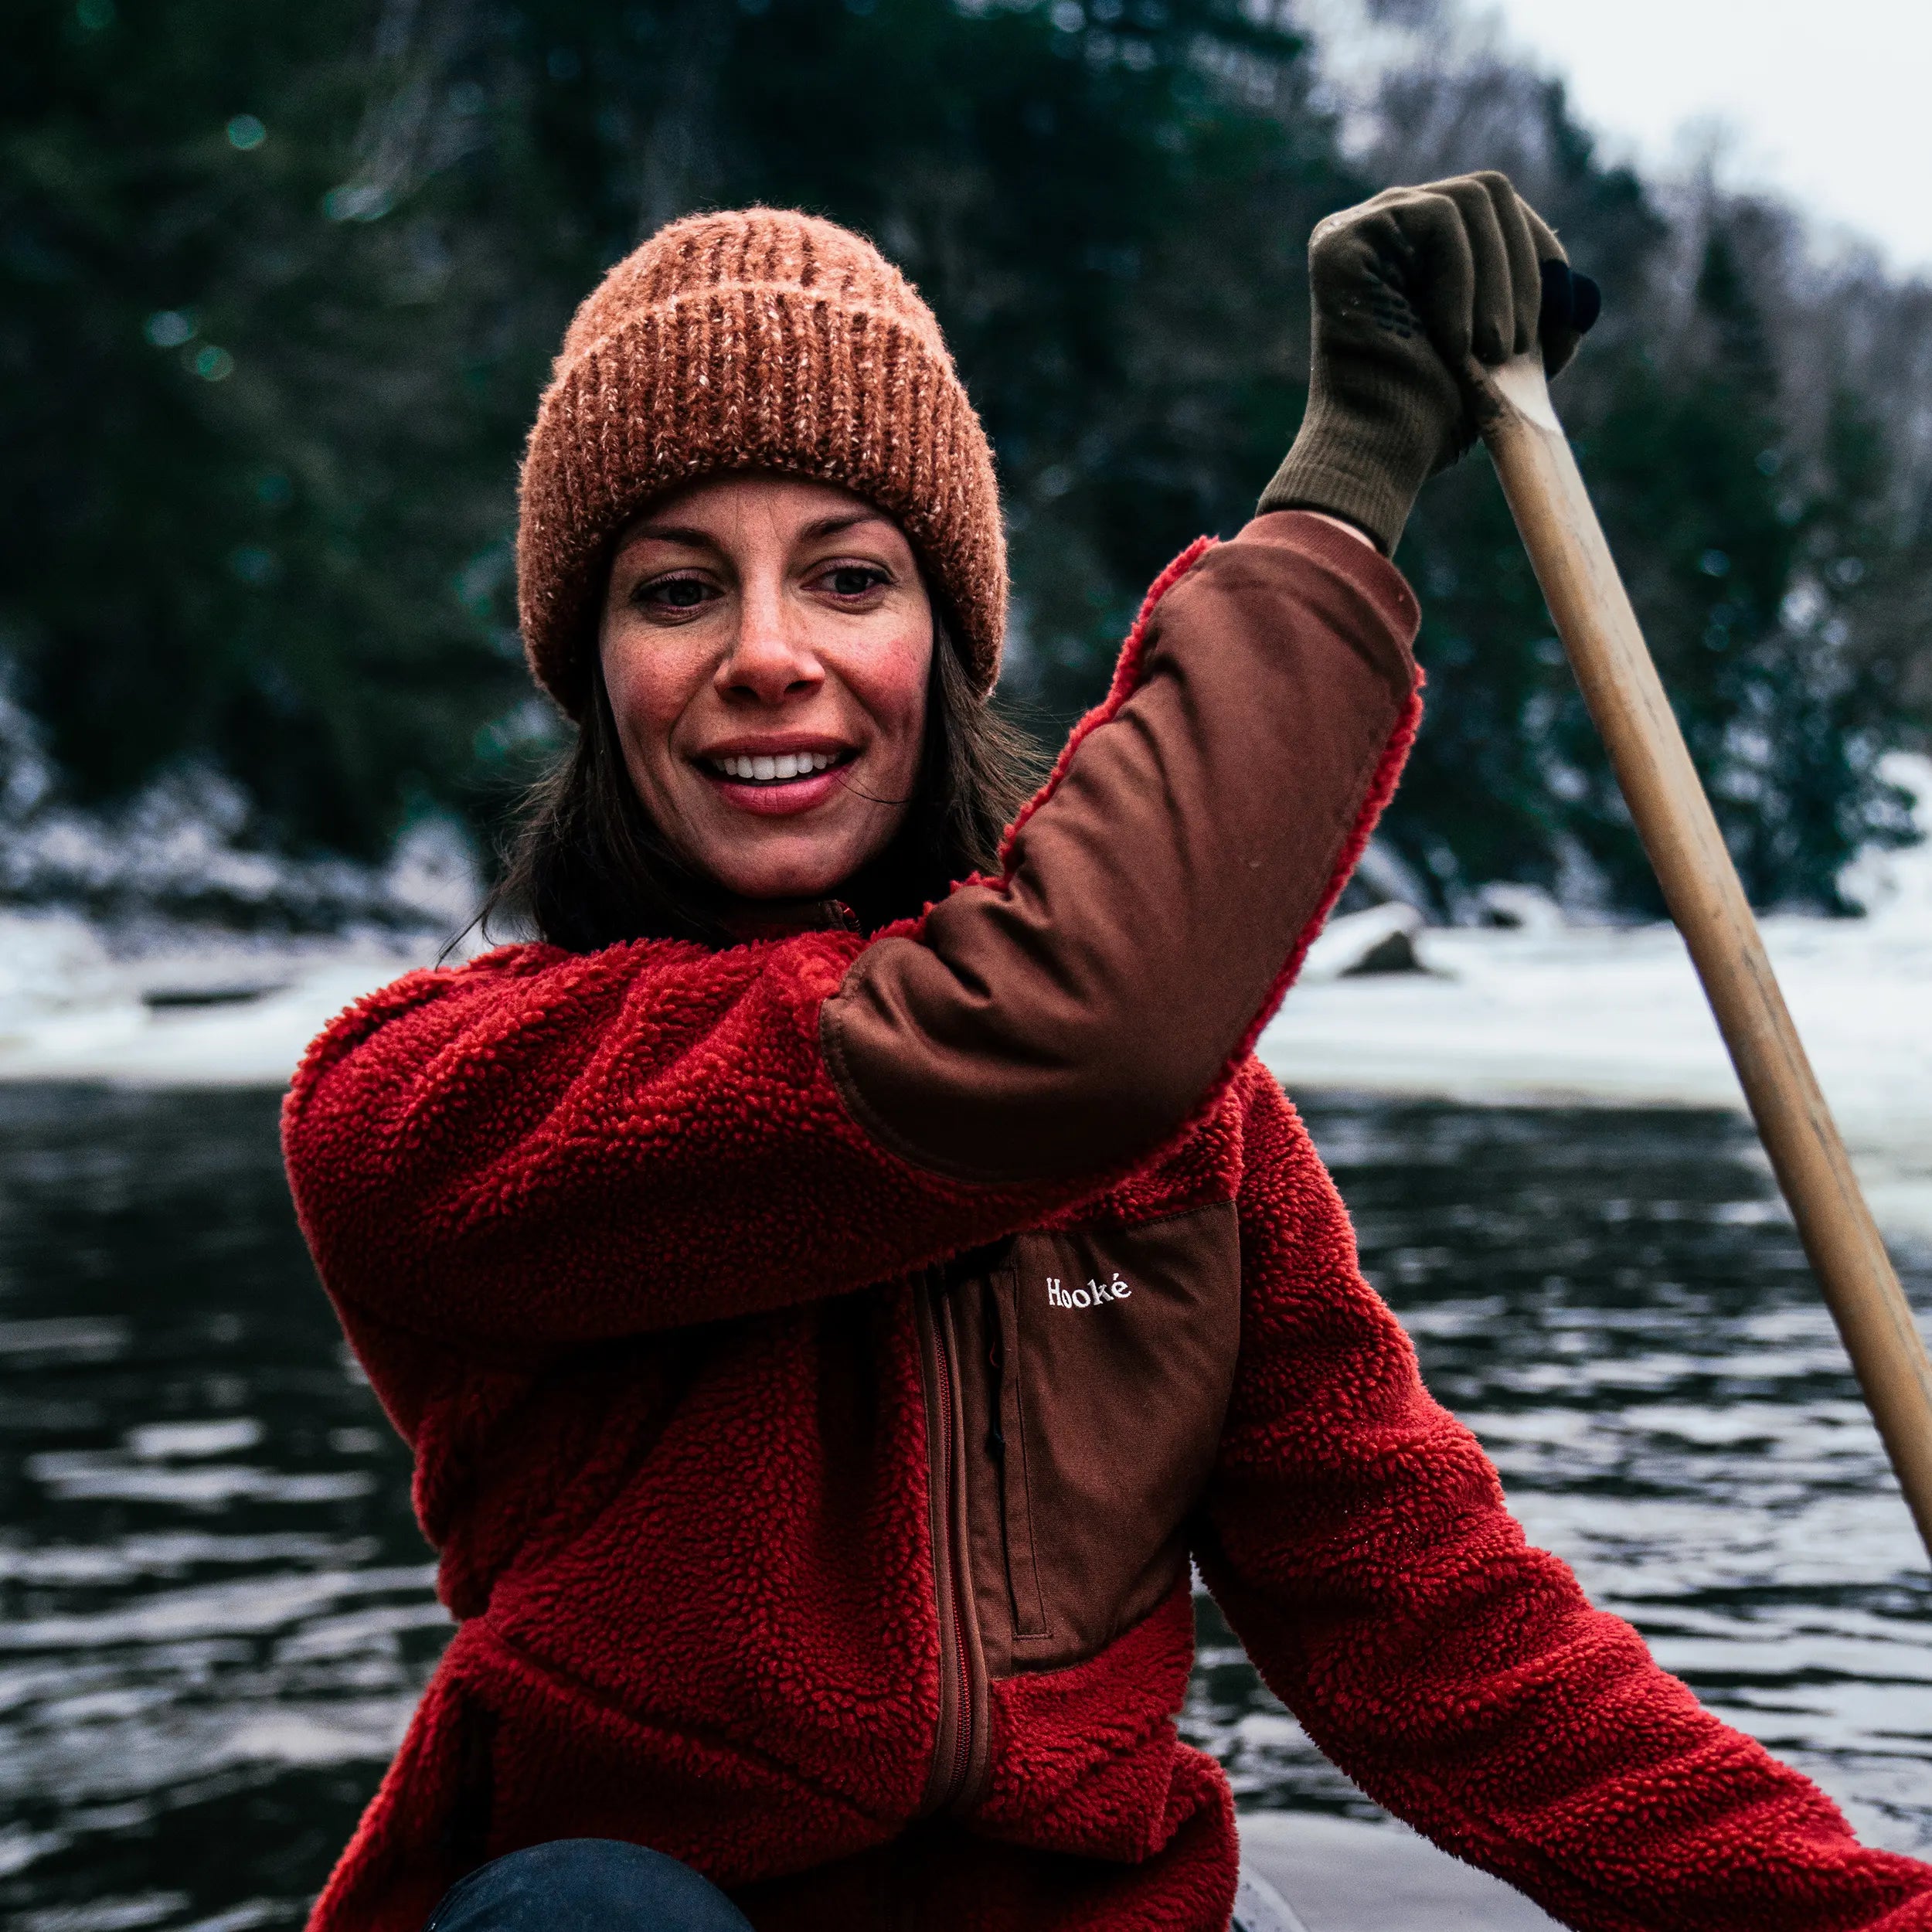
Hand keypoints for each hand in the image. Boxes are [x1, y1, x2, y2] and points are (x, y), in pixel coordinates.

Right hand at [1259, 170, 1598, 553]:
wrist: (1382, 456)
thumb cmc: (1432, 418)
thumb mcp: (1505, 354)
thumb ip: (1535, 311)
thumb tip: (1581, 295)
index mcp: (1414, 248)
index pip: (1495, 209)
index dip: (1540, 252)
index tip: (1562, 317)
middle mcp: (1383, 228)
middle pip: (1487, 192)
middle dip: (1523, 267)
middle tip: (1517, 346)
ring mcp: (1358, 227)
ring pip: (1469, 199)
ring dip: (1498, 281)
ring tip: (1488, 352)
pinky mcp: (1342, 238)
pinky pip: (1438, 217)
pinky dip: (1462, 279)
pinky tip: (1454, 341)